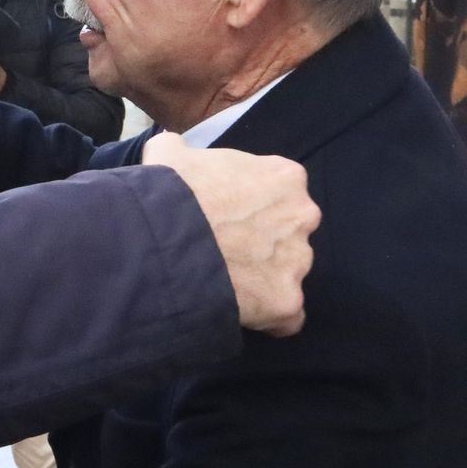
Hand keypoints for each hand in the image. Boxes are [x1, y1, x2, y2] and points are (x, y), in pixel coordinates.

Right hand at [141, 132, 316, 335]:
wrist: (164, 238)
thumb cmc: (171, 191)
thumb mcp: (169, 152)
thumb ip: (180, 149)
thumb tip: (169, 149)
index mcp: (284, 177)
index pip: (278, 192)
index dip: (250, 206)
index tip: (225, 217)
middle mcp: (302, 217)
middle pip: (289, 233)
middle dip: (263, 242)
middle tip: (223, 250)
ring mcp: (297, 262)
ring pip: (287, 274)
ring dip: (262, 279)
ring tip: (223, 284)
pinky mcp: (286, 302)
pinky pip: (286, 318)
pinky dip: (267, 318)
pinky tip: (238, 313)